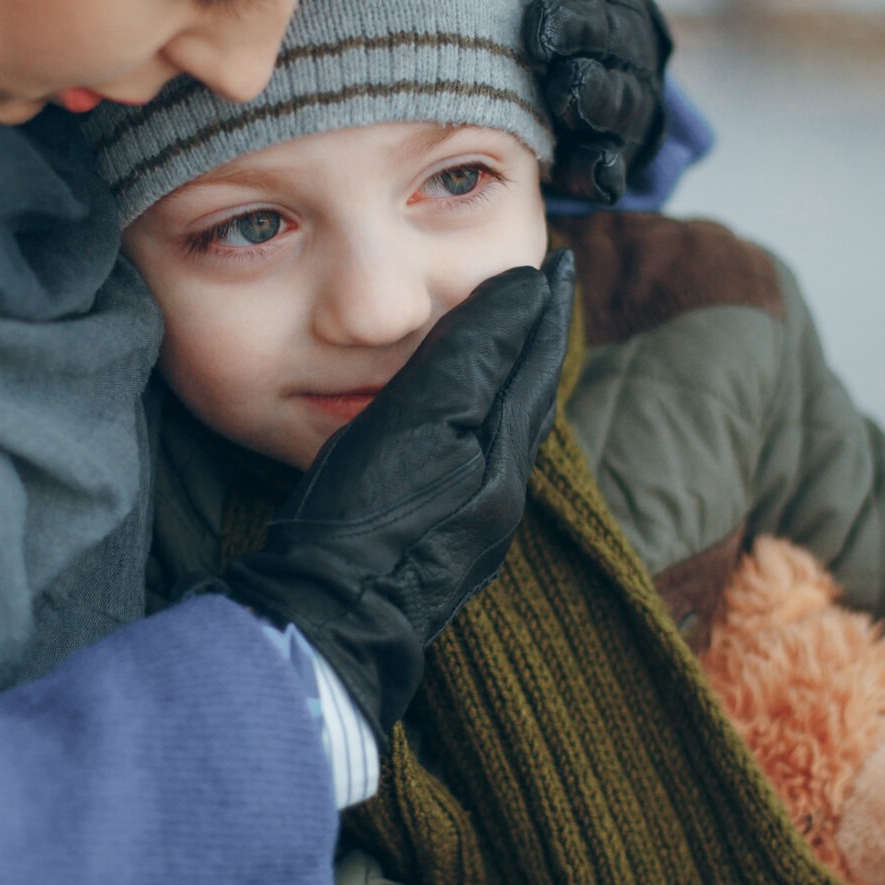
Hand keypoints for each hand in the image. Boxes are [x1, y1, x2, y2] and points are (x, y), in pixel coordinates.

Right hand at [215, 254, 575, 729]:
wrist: (331, 619)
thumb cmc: (365, 518)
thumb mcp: (419, 419)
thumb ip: (472, 356)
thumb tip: (523, 293)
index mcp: (503, 456)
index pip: (534, 362)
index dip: (541, 309)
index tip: (553, 266)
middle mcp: (502, 494)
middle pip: (529, 401)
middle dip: (535, 346)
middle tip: (538, 299)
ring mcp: (475, 528)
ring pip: (506, 438)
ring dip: (512, 387)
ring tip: (506, 352)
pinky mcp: (441, 552)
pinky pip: (480, 470)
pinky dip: (483, 429)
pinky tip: (459, 433)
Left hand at [508, 0, 673, 205]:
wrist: (598, 71)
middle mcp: (616, 34)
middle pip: (601, 28)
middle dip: (575, 28)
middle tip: (541, 30)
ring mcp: (619, 95)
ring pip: (610, 94)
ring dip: (589, 94)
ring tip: (566, 95)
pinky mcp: (614, 151)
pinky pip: (611, 162)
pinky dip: (601, 169)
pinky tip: (588, 175)